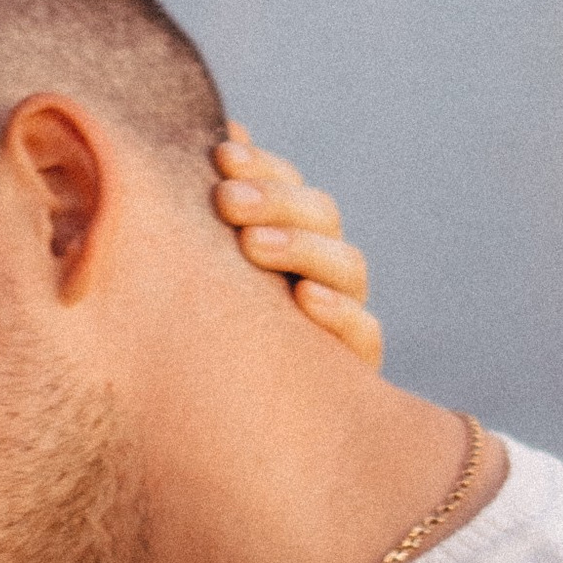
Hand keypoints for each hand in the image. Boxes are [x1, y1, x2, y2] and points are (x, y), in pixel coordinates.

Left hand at [212, 124, 382, 370]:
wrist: (227, 424)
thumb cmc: (202, 332)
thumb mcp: (197, 271)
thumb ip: (206, 211)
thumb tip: (209, 138)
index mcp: (290, 236)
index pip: (290, 185)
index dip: (263, 166)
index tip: (222, 155)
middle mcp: (322, 270)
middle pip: (321, 215)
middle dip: (276, 200)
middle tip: (226, 200)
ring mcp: (343, 315)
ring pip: (347, 264)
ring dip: (302, 248)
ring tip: (253, 245)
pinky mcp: (354, 367)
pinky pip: (365, 332)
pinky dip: (340, 313)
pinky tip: (304, 299)